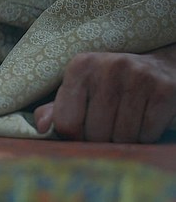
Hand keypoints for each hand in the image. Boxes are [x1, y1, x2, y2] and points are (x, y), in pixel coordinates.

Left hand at [34, 46, 175, 142]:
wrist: (162, 68)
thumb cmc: (112, 85)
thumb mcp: (81, 90)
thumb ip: (57, 109)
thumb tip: (42, 127)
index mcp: (80, 66)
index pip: (66, 123)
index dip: (75, 136)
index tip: (84, 130)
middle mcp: (108, 66)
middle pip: (95, 133)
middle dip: (102, 140)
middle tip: (110, 126)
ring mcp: (138, 76)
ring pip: (122, 137)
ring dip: (125, 140)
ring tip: (128, 122)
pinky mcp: (164, 90)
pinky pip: (148, 134)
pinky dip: (146, 137)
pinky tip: (145, 119)